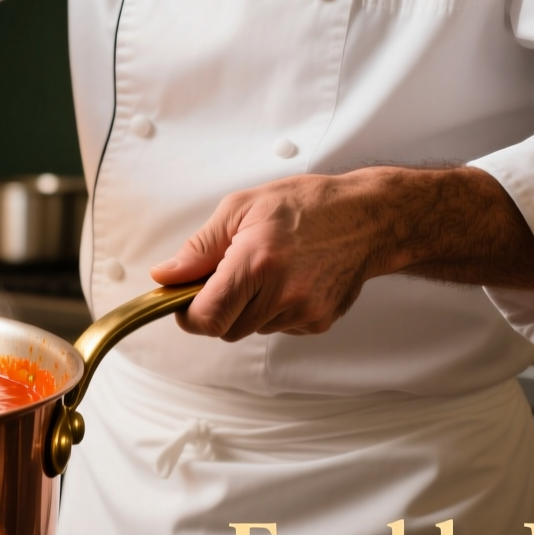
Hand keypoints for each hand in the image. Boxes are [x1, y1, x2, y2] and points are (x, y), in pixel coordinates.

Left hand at [148, 167, 533, 340]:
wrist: (368, 217)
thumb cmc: (307, 206)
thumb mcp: (241, 209)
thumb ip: (199, 248)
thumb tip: (165, 276)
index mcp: (256, 264)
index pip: (206, 317)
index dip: (189, 314)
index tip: (187, 300)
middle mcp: (282, 294)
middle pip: (225, 328)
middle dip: (219, 306)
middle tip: (232, 272)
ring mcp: (304, 312)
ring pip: (251, 328)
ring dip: (248, 308)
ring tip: (269, 269)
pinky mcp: (319, 322)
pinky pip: (278, 328)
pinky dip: (274, 310)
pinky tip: (290, 279)